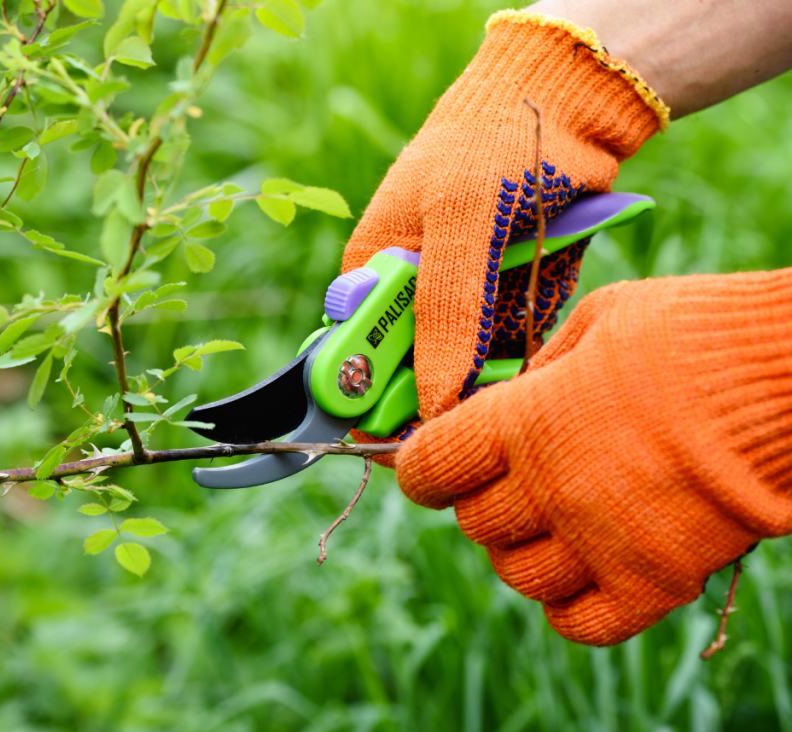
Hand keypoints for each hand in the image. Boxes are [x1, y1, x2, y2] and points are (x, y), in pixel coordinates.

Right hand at [342, 11, 667, 431]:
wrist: (568, 104)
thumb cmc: (495, 145)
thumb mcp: (461, 222)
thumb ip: (443, 312)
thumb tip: (431, 403)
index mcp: (374, 271)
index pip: (359, 357)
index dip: (379, 401)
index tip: (415, 429)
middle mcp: (413, 294)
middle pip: (416, 376)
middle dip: (449, 388)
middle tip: (482, 388)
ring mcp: (462, 300)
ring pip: (467, 372)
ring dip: (495, 370)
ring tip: (520, 321)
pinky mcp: (507, 303)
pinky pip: (511, 351)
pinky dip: (528, 347)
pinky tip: (541, 315)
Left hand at [396, 271, 791, 644]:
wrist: (791, 380)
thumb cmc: (695, 334)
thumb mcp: (599, 320)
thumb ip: (541, 368)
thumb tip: (508, 396)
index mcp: (526, 420)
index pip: (431, 468)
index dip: (421, 469)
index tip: (428, 465)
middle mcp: (551, 489)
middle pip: (475, 525)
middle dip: (479, 502)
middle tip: (506, 481)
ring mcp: (601, 543)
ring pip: (518, 576)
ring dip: (520, 552)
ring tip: (548, 523)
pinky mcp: (654, 583)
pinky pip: (579, 623)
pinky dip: (567, 604)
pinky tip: (582, 570)